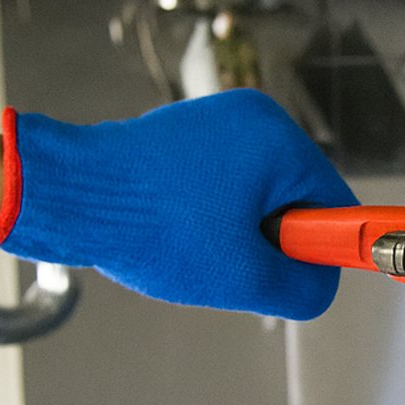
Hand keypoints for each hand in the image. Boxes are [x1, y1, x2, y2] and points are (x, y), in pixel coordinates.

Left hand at [0, 90, 355, 317]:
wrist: (69, 195)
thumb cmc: (150, 224)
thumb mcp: (243, 276)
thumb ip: (303, 287)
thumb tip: (320, 287)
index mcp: (277, 138)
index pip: (335, 203)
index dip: (318, 249)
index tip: (290, 274)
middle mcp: (250, 118)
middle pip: (294, 199)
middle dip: (268, 241)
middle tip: (230, 265)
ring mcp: (213, 122)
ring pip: (255, 197)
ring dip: (235, 232)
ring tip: (193, 248)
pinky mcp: (183, 136)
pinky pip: (220, 186)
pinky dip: (207, 217)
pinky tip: (175, 233)